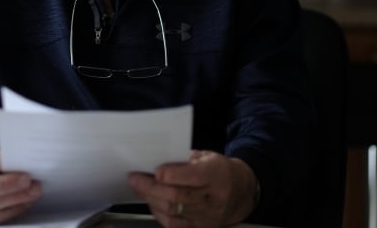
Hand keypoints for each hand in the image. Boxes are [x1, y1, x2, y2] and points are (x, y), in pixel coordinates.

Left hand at [127, 150, 256, 227]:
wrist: (242, 192)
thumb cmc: (219, 171)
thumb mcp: (207, 156)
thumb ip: (184, 159)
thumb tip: (156, 160)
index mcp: (216, 175)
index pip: (191, 177)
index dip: (169, 174)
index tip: (154, 169)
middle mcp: (213, 199)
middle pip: (176, 197)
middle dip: (150, 188)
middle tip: (135, 179)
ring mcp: (208, 217)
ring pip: (172, 212)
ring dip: (151, 200)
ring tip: (140, 189)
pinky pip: (174, 225)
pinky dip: (159, 213)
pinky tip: (152, 202)